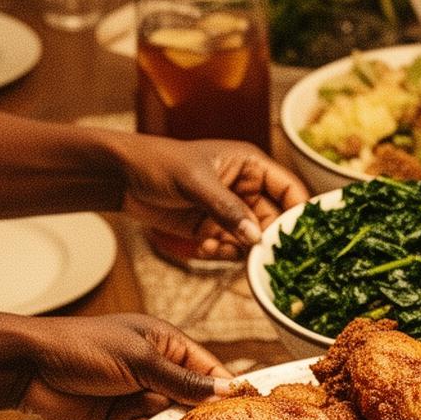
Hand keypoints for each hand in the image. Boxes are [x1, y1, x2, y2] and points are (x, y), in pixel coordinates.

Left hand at [20, 313, 234, 419]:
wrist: (30, 369)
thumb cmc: (80, 346)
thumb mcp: (140, 359)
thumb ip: (182, 380)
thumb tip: (224, 391)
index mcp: (164, 344)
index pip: (208, 369)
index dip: (227, 389)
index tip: (247, 410)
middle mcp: (155, 371)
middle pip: (193, 400)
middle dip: (202, 417)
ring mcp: (137, 397)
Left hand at [112, 136, 307, 257]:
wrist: (121, 178)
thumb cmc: (159, 163)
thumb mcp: (196, 183)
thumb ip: (228, 210)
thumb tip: (257, 238)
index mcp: (251, 165)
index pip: (289, 190)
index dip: (298, 214)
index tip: (299, 240)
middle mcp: (246, 188)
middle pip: (274, 222)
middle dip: (264, 241)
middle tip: (255, 256)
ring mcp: (230, 211)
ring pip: (252, 240)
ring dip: (238, 250)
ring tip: (214, 246)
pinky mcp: (213, 228)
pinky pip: (230, 248)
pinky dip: (220, 253)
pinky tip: (201, 247)